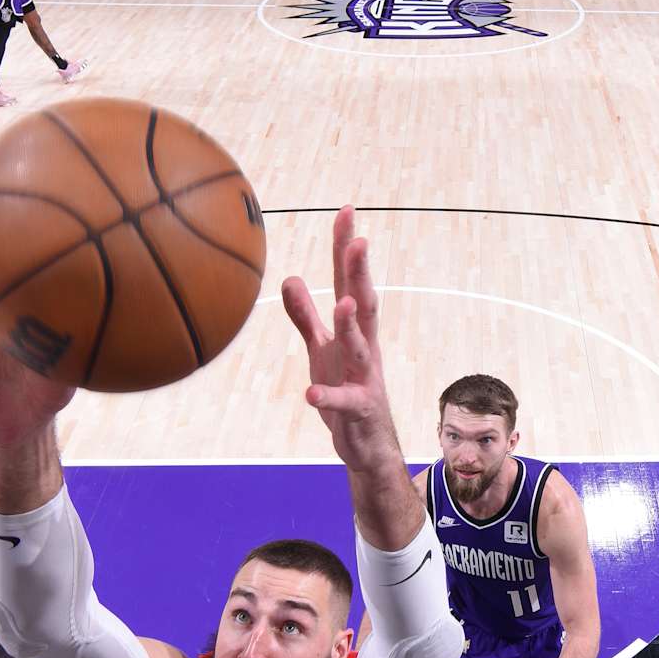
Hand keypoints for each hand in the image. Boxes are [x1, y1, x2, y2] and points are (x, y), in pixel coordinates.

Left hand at [281, 207, 400, 470]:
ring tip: (341, 303)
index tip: (346, 211)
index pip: (349, 282)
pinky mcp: (359, 410)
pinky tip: (311, 393)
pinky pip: (343, 402)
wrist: (368, 446)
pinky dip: (328, 397)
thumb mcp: (320, 350)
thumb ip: (305, 316)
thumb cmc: (344, 390)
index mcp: (354, 330)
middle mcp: (364, 349)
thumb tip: (290, 277)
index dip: (346, 248)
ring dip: (351, 326)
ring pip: (359, 348)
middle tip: (360, 241)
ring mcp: (364, 379)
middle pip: (364, 305)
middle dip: (361, 273)